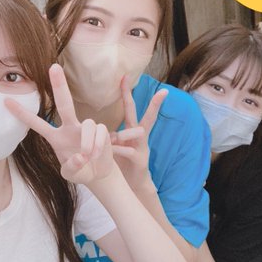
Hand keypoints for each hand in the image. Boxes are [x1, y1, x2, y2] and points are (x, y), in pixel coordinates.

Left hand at [5, 63, 114, 184]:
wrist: (99, 174)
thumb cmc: (81, 170)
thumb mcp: (71, 174)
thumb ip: (72, 168)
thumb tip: (81, 156)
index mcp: (56, 137)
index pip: (36, 123)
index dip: (22, 113)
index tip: (5, 101)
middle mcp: (69, 128)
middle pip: (63, 103)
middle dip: (59, 85)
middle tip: (53, 67)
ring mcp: (85, 128)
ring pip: (87, 124)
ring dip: (87, 142)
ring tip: (88, 156)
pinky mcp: (101, 130)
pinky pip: (99, 131)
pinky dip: (97, 145)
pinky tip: (96, 154)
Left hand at [110, 75, 166, 190]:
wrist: (129, 186)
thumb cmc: (119, 163)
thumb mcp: (113, 145)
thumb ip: (108, 135)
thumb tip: (97, 126)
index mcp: (131, 130)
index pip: (130, 107)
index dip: (127, 92)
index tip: (125, 76)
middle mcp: (140, 137)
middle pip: (147, 116)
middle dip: (155, 104)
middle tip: (163, 92)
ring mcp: (142, 148)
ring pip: (139, 132)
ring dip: (123, 133)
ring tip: (112, 139)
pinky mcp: (140, 160)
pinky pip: (128, 150)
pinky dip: (117, 149)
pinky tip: (109, 152)